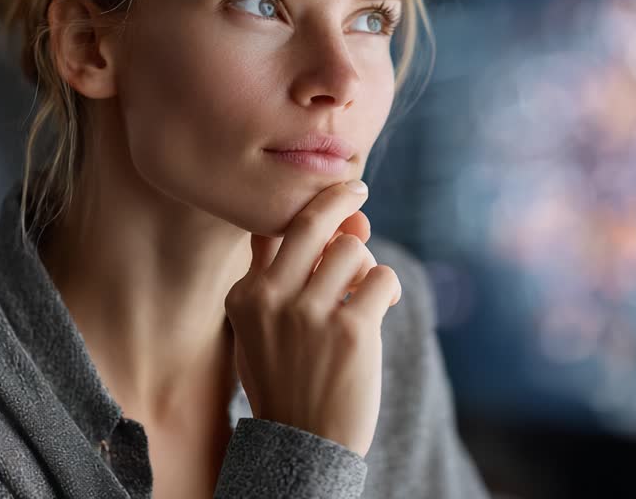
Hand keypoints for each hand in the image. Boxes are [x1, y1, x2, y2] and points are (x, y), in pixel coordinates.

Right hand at [226, 180, 402, 457]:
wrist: (304, 446)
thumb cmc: (287, 380)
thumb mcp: (261, 328)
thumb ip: (284, 273)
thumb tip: (344, 220)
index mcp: (245, 296)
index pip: (276, 232)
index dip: (310, 212)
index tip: (333, 198)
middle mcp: (272, 299)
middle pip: (311, 223)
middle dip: (339, 198)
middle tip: (358, 189)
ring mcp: (311, 315)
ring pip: (352, 250)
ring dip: (366, 265)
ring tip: (365, 290)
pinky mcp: (351, 331)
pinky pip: (383, 279)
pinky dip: (389, 287)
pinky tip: (385, 304)